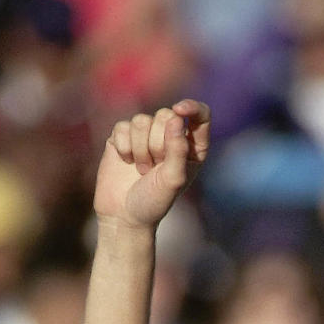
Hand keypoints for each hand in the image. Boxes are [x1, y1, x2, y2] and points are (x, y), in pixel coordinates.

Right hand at [94, 99, 210, 229]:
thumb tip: (176, 118)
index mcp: (191, 147)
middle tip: (155, 168)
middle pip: (165, 115)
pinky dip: (124, 146)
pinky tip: (125, 162)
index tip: (179, 110)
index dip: (191, 107)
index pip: (200, 115)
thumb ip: (178, 149)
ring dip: (140, 148)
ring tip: (141, 170)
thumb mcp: (173, 179)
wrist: (124, 215)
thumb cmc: (155, 201)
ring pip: (142, 120)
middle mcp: (170, 136)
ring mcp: (145, 135)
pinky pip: (123, 126)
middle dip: (158, 143)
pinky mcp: (123, 136)